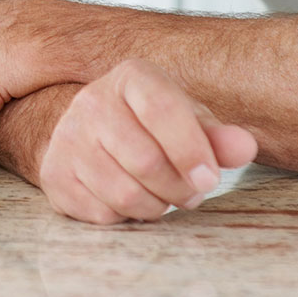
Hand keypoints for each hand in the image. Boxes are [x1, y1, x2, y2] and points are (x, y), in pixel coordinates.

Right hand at [36, 59, 256, 222]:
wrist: (99, 134)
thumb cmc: (156, 128)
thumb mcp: (192, 123)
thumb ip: (220, 137)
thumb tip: (244, 147)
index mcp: (132, 78)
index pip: (162, 110)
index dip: (192, 151)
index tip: (211, 180)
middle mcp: (92, 101)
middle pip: (145, 161)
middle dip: (179, 189)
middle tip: (191, 193)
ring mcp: (66, 138)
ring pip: (124, 194)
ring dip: (155, 206)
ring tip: (162, 195)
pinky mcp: (53, 174)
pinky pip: (101, 214)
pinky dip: (126, 218)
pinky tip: (131, 199)